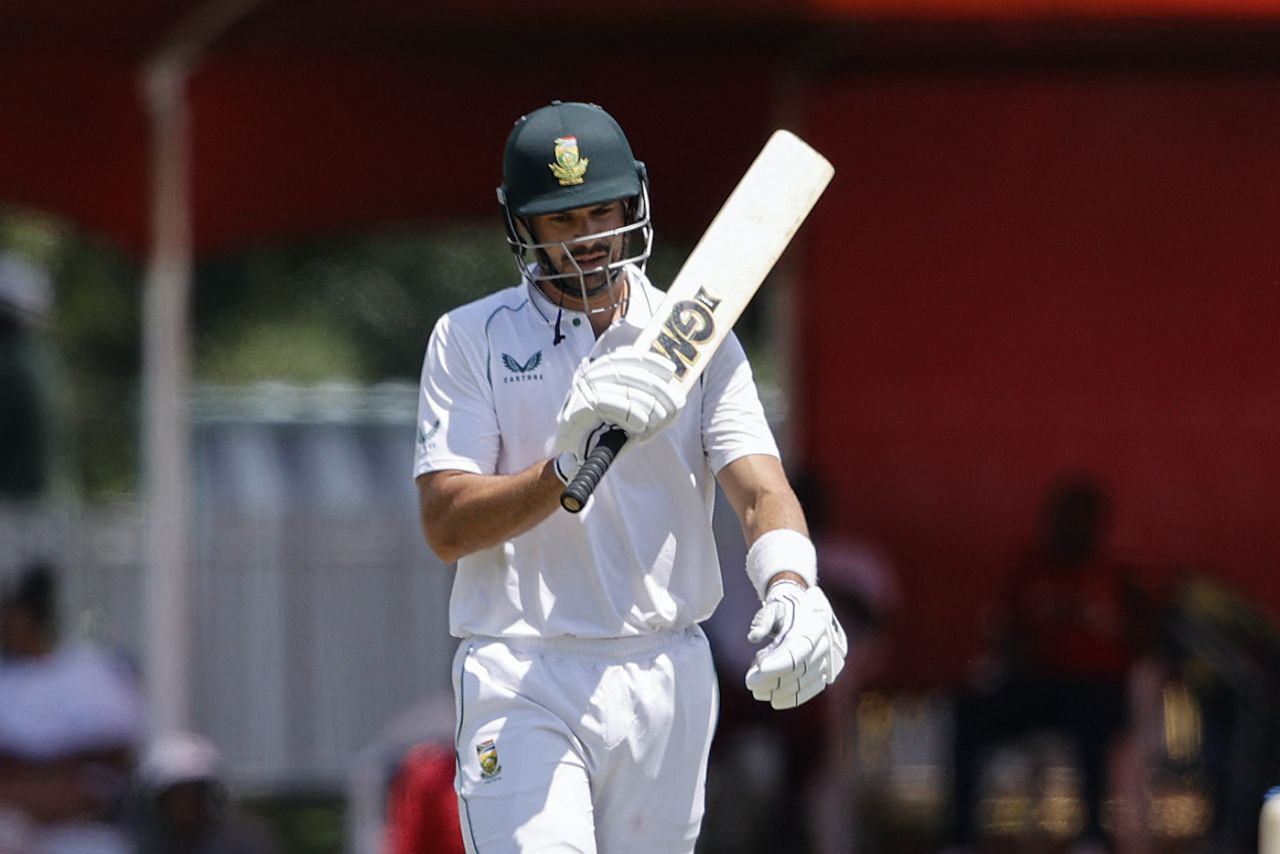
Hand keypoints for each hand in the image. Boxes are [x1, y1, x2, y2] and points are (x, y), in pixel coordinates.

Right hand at [554, 348, 684, 460]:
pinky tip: (639, 425)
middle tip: (673, 406)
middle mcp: (591, 376)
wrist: (577, 455)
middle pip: (632, 375)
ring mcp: (583, 389)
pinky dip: (630, 414)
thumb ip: (652, 404)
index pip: (628, 358)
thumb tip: (677, 397)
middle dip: (658, 390)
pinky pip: (610, 403)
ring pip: (624, 388)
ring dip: (647, 405)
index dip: (650, 361)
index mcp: (602, 371)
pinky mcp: (579, 406)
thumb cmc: (606, 433)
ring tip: (655, 421)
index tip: (669, 370)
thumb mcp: (633, 416)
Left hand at [745, 582, 847, 709]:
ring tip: (758, 690)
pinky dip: (794, 697)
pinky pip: (812, 689)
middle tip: (750, 682)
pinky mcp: (827, 671)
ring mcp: (828, 658)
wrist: (804, 608)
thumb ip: (763, 620)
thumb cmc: (785, 608)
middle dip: (773, 679)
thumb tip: (754, 637)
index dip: (779, 662)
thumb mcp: (773, 607)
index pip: (798, 649)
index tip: (759, 670)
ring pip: (804, 681)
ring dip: (780, 690)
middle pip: (800, 668)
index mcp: (815, 623)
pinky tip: (776, 700)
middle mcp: (826, 642)